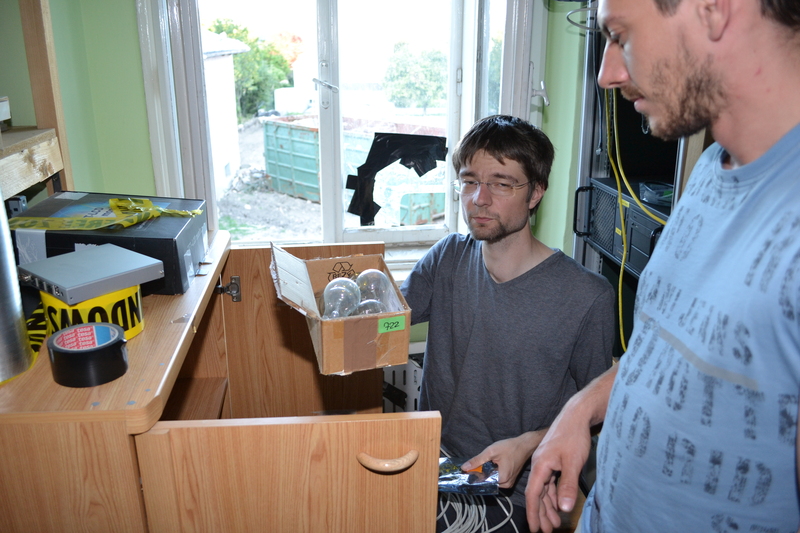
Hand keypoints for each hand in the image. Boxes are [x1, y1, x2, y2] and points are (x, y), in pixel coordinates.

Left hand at [461, 430, 545, 488]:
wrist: (525, 445)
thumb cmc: (510, 447)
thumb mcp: (491, 451)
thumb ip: (477, 460)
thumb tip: (464, 468)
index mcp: (502, 479)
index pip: (483, 482)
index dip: (474, 477)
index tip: (466, 472)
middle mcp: (506, 484)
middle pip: (487, 482)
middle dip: (480, 474)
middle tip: (476, 465)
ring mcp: (508, 483)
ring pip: (492, 480)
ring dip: (486, 473)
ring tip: (486, 463)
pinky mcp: (509, 480)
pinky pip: (497, 478)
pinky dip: (492, 472)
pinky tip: (492, 464)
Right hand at [524, 414, 590, 531]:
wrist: (576, 415)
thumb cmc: (573, 436)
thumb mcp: (572, 462)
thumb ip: (567, 486)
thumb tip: (564, 508)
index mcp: (540, 465)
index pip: (533, 494)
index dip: (533, 512)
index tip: (534, 528)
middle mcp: (539, 465)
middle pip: (537, 494)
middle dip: (542, 513)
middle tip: (546, 531)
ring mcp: (546, 462)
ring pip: (544, 489)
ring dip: (548, 506)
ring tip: (554, 522)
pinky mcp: (553, 460)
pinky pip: (550, 482)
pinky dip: (553, 494)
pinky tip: (558, 503)